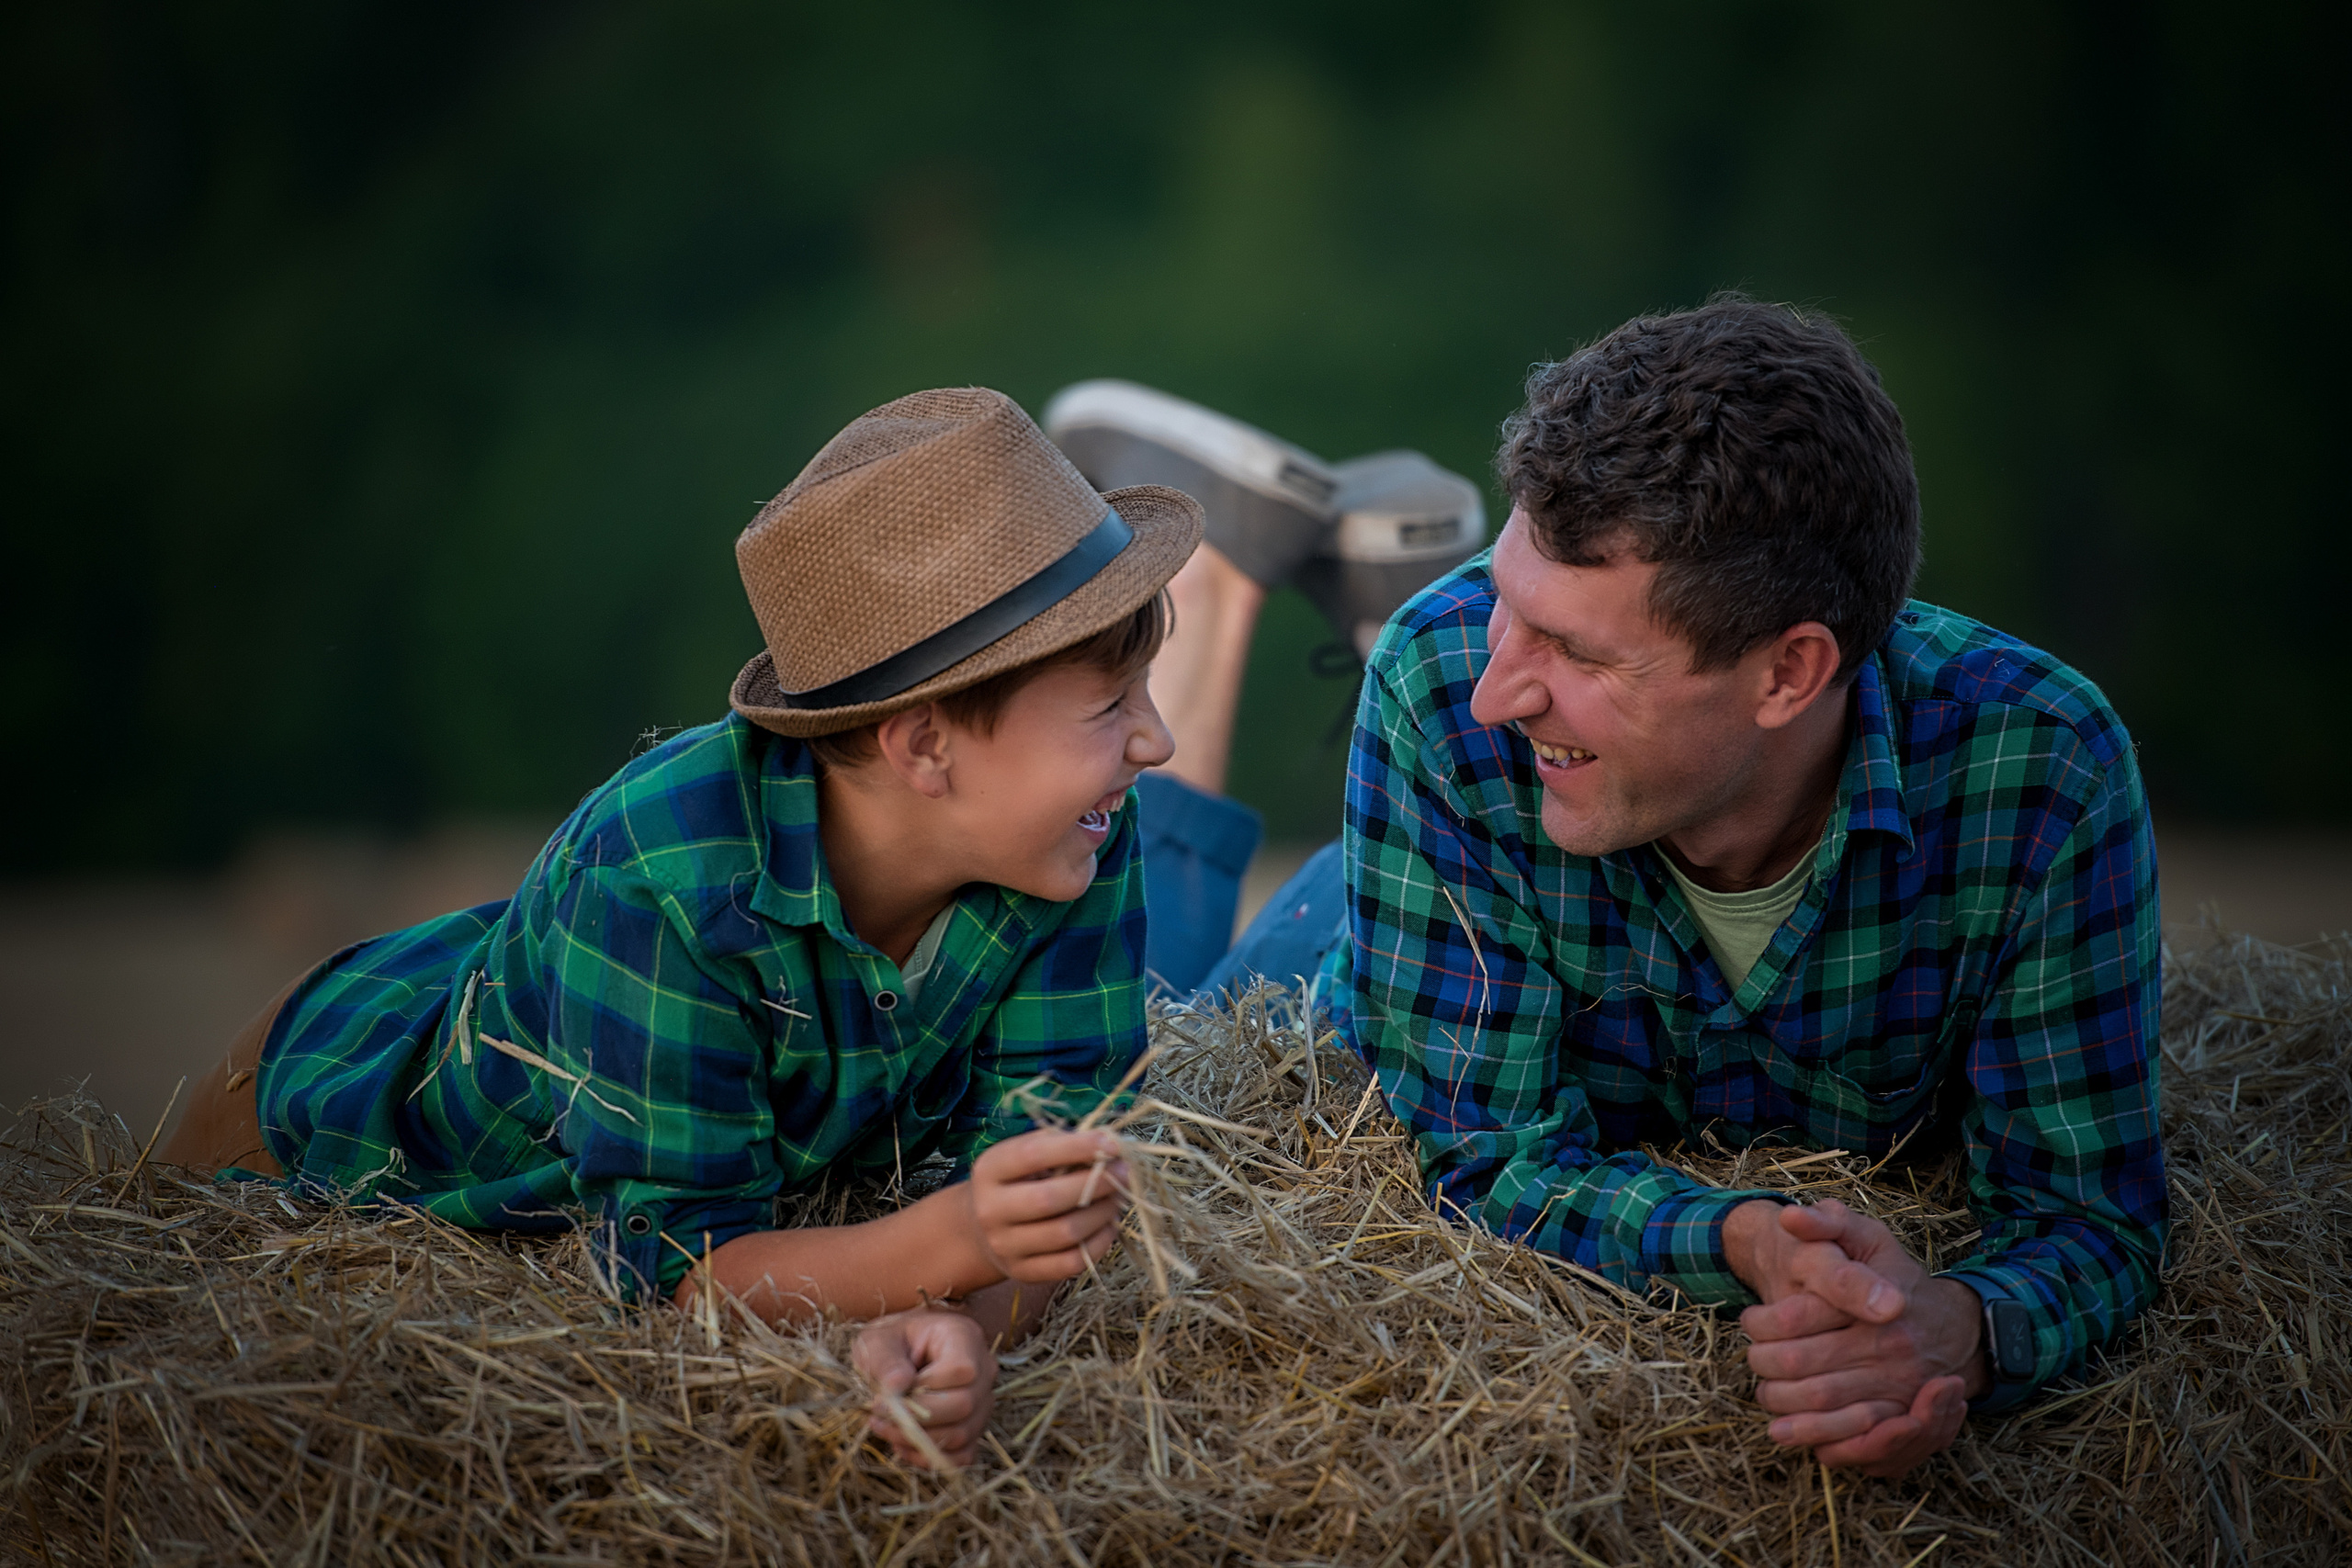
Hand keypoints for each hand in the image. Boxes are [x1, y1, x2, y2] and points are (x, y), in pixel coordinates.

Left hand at [853, 1308, 996, 1468]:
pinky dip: (930, 1457)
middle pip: (965, 1405)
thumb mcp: (878, 1341)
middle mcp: (984, 1369)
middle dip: (917, 1419)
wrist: (899, 1354)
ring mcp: (983, 1401)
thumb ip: (885, 1360)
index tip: (891, 1390)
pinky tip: (903, 1443)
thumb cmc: (891, 1343)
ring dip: (918, 1440)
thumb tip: (898, 1386)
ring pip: (963, 1435)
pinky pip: (962, 1455)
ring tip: (885, 1427)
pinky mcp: (974, 1428)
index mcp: (964, 1337)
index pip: (962, 1370)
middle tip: (879, 1415)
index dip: (926, 1387)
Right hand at [965, 1128, 1127, 1284]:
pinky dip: (1099, 1243)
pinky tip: (1108, 1226)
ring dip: (1102, 1213)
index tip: (1111, 1143)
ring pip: (1065, 1233)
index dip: (1076, 1147)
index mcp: (990, 1171)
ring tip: (1117, 1198)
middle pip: (1050, 1198)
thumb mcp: (1025, 1155)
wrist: (983, 1230)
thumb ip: (1060, 1146)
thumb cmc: (1018, 1182)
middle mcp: (991, 1210)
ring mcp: (1005, 1246)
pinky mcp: (1023, 1272)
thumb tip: (1108, 1146)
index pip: (1033, 1155)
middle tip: (1123, 1172)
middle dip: (1096, 1184)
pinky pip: (1070, 1263)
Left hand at [1735, 1199, 1985, 1476]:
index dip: (1760, 1322)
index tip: (1749, 1319)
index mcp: (1874, 1306)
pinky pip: (1850, 1440)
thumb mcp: (1869, 1238)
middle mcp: (1888, 1350)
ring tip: (1764, 1393)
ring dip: (1780, 1405)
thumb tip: (1790, 1218)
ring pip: (1819, 1406)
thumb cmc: (1897, 1278)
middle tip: (1753, 1358)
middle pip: (1798, 1366)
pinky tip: (1789, 1429)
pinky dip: (1815, 1438)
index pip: (1793, 1319)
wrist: (1955, 1327)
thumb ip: (1828, 1224)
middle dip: (1762, 1363)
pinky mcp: (1901, 1420)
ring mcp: (1896, 1390)